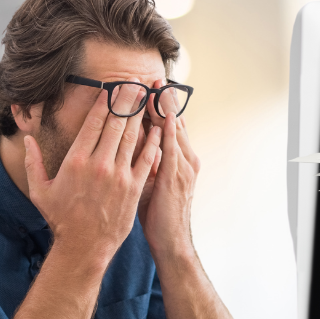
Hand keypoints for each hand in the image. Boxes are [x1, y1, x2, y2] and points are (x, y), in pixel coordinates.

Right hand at [24, 85, 161, 259]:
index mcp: (76, 160)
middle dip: (126, 100)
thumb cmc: (61, 219)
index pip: (94, 122)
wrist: (84, 246)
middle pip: (116, 123)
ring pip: (132, 137)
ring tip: (147, 97)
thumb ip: (33, 162)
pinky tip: (158, 129)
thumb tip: (27, 139)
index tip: (111, 88)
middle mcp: (99, 164)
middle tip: (134, 82)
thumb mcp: (40, 190)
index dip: (104, 102)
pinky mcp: (133, 188)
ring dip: (140, 115)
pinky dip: (153, 142)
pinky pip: (146, 159)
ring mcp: (118, 176)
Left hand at [138, 86, 201, 256]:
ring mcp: (183, 167)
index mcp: (180, 160)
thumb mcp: (153, 184)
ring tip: (158, 86)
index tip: (151, 86)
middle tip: (155, 77)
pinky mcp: (175, 177)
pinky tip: (160, 114)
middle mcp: (185, 159)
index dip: (161, 106)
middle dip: (164, 99)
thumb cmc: (159, 215)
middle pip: (174, 122)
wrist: (171, 241)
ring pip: (174, 130)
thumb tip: (134, 146)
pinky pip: (170, 147)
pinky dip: (166, 129)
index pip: (169, 126)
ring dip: (165, 107)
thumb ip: (148, 163)